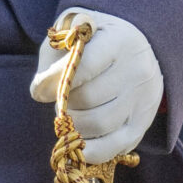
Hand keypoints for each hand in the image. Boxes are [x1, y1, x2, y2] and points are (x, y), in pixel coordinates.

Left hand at [29, 8, 163, 162]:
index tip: (40, 88)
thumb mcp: (73, 31)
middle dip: (64, 103)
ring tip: (72, 113)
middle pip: (87, 98)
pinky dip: (88, 151)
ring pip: (97, 124)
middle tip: (60, 100)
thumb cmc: (96, 40)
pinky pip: (111, 147)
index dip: (54, 82)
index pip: (82, 68)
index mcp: (119, 42)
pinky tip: (78, 142)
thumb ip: (54, 54)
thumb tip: (41, 91)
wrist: (141, 50)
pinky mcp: (142, 125)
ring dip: (74, 124)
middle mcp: (137, 71)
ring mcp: (142, 100)